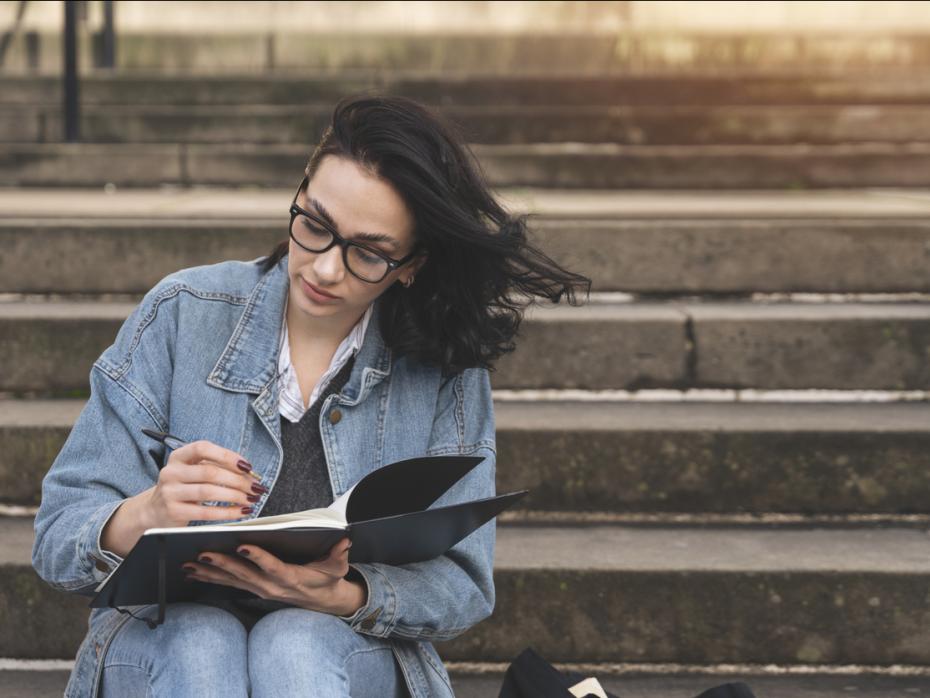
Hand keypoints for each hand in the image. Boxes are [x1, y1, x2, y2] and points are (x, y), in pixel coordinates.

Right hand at [141, 440, 266, 527]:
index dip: (227, 455)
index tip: (247, 466)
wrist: (156, 511)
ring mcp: (170, 492)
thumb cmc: (184, 487)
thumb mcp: (194, 472)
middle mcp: (171, 472)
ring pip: (208, 492)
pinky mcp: (173, 512)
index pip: (202, 448)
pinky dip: (227, 512)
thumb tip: (249, 473)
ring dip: (235, 496)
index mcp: (178, 457)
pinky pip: (205, 512)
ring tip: (250, 499)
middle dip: (238, 480)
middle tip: (255, 487)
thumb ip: (217, 467)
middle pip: (210, 472)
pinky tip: (241, 511)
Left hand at [181, 537, 366, 616]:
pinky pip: (229, 584)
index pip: (272, 567)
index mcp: (291, 578)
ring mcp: (260, 589)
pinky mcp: (253, 589)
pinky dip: (210, 578)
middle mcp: (271, 586)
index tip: (242, 547)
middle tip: (203, 553)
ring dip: (210, 572)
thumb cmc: (329, 578)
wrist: (323, 601)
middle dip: (222, 564)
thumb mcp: (337, 568)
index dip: (257, 558)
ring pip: (232, 580)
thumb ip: (339, 555)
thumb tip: (344, 541)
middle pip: (244, 574)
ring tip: (189, 563)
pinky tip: (193, 572)